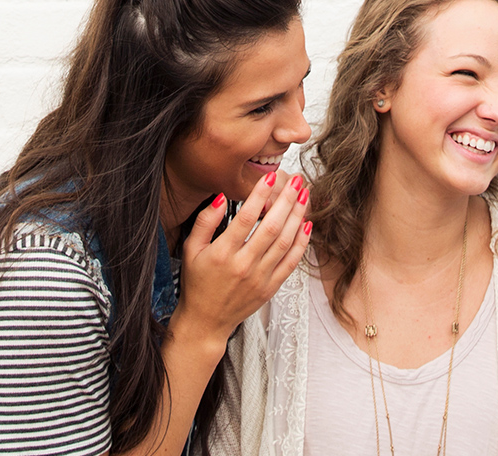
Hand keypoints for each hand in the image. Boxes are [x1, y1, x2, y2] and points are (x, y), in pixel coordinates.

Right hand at [175, 171, 311, 345]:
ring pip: (285, 242)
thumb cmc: (197, 284)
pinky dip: (301, 242)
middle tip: (297, 180)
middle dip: (287, 200)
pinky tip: (306, 224)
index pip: (246, 217)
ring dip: (297, 216)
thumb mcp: (191, 250)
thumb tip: (221, 197)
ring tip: (305, 196)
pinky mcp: (271, 287)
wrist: (206, 321)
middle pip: (271, 227)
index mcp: (222, 254)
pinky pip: (291, 262)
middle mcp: (243, 265)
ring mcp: (260, 278)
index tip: (271, 177)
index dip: (261, 195)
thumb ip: (205, 221)